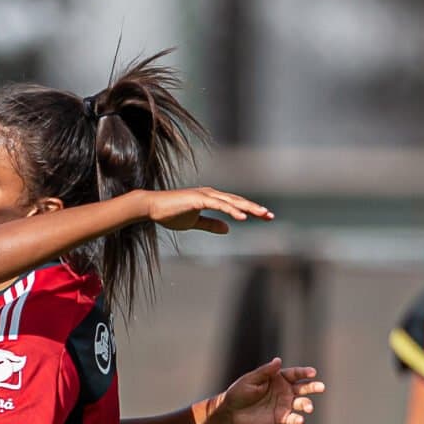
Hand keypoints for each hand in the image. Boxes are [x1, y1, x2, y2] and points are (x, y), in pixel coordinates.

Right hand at [132, 186, 273, 234]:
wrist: (152, 208)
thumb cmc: (171, 214)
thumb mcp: (194, 222)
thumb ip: (211, 225)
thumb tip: (228, 229)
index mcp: (211, 199)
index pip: (235, 205)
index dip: (251, 210)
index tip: (265, 217)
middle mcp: (211, 194)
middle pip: (238, 201)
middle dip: (255, 208)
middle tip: (271, 216)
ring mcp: (205, 195)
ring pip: (232, 202)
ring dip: (248, 208)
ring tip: (262, 214)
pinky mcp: (198, 199)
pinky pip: (219, 205)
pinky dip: (231, 211)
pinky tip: (242, 218)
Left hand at [211, 357, 322, 423]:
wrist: (231, 411)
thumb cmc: (239, 392)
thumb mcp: (251, 379)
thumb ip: (265, 372)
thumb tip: (278, 360)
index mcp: (279, 378)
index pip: (295, 373)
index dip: (305, 372)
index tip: (313, 373)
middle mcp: (285, 390)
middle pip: (303, 387)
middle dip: (313, 387)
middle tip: (321, 387)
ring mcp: (284, 404)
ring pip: (301, 403)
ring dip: (307, 405)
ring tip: (309, 408)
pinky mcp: (281, 418)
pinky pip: (292, 418)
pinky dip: (298, 420)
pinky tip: (301, 421)